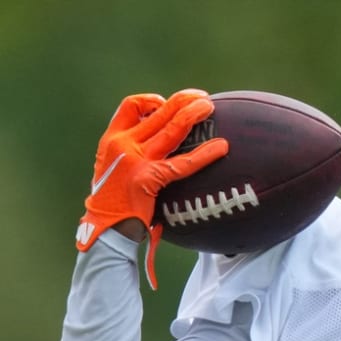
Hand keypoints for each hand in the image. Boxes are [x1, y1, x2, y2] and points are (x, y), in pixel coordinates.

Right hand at [77, 89, 227, 250]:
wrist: (105, 228)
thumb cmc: (116, 202)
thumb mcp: (117, 170)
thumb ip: (134, 153)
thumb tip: (163, 144)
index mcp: (112, 140)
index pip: (130, 106)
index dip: (151, 101)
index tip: (168, 104)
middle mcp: (122, 144)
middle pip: (156, 112)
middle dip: (182, 101)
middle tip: (203, 98)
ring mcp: (134, 160)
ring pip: (170, 129)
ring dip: (193, 114)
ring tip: (210, 108)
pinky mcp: (148, 179)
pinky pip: (183, 163)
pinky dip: (204, 153)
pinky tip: (222, 147)